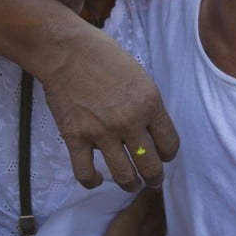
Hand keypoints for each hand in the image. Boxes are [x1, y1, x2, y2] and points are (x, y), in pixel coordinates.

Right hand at [20, 188, 167, 235]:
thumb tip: (159, 183)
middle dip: (157, 209)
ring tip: (144, 217)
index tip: (155, 185)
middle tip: (149, 197)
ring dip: (151, 226)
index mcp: (158, 228)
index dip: (160, 196)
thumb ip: (145, 202)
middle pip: (161, 221)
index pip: (163, 207)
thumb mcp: (131, 218)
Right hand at [41, 17, 178, 190]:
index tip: (163, 156)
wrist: (65, 50)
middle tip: (152, 180)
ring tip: (130, 184)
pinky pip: (85, 173)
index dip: (168, 155)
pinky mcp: (76, 138)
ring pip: (123, 176)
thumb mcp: (138, 74)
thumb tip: (149, 128)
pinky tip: (96, 179)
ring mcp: (102, 133)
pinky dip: (92, 181)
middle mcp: (129, 122)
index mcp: (149, 103)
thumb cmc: (102, 54)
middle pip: (150, 166)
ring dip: (130, 184)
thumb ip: (146, 103)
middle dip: (154, 178)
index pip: (170, 144)